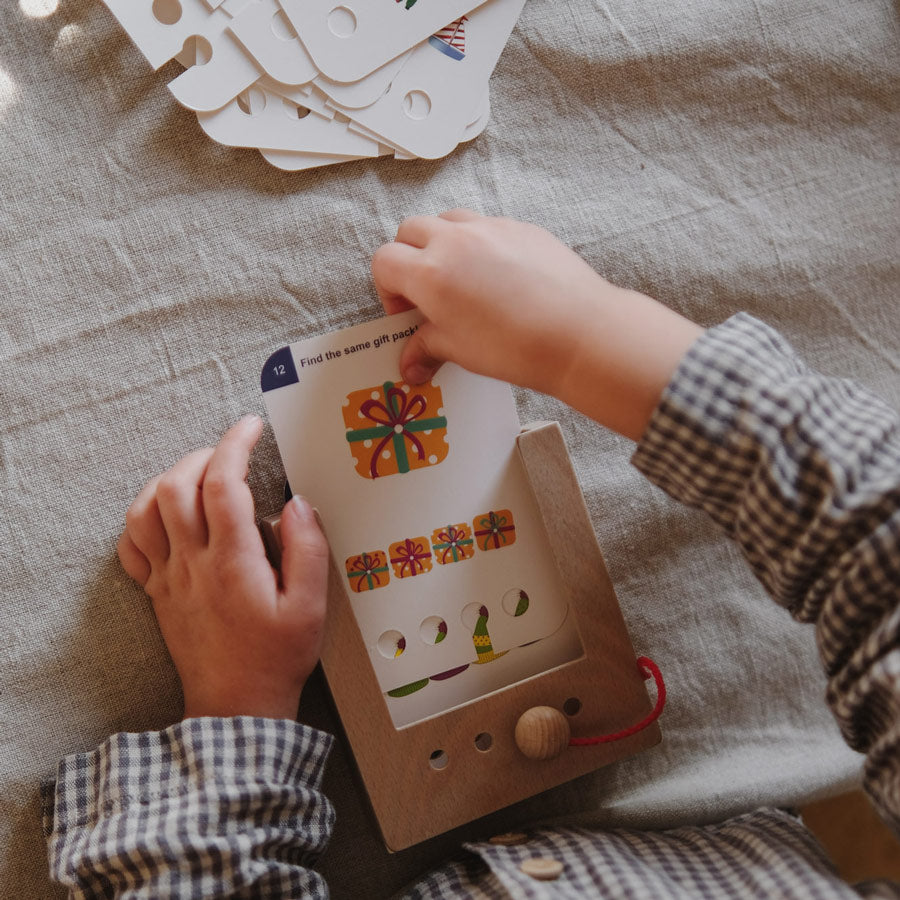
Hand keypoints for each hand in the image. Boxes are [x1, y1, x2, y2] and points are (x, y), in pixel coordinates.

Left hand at [116, 416, 328, 719]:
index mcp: (233, 562)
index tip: (250, 427)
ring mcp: (169, 579)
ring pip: (145, 510)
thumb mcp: (311, 606)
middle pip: (177, 486)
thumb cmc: (276, 659)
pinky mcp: (157, 594)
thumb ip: (307, 549)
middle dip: (203, 455)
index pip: (222, 483)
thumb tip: (297, 505)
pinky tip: (166, 516)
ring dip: (168, 480)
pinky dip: (142, 518)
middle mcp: (193, 564)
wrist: (236, 706)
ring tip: (197, 476)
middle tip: (231, 453)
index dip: (235, 444)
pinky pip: (131, 546)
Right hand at [372, 210, 702, 439]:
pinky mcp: (522, 227)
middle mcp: (454, 240)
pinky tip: (500, 278)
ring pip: (449, 220)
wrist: (577, 333)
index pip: (384, 261)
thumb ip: (426, 348)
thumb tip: (410, 364)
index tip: (408, 313)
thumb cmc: (513, 346)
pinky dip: (480, 244)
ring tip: (462, 280)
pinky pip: (487, 226)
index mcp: (428, 272)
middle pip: (410, 230)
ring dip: (443, 244)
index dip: (388, 289)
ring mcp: (490, 228)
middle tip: (429, 294)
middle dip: (409, 258)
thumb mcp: (459, 351)